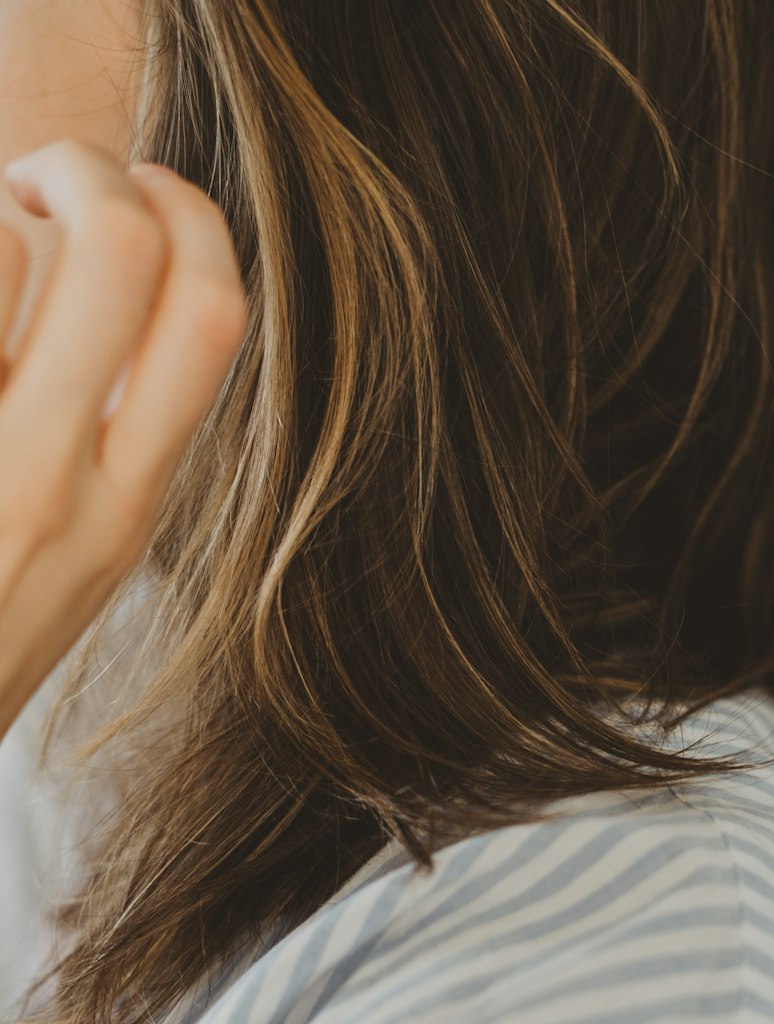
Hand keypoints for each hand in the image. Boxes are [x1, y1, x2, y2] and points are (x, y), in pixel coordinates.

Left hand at [0, 138, 248, 741]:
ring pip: (2, 244)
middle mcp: (60, 482)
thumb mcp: (85, 564)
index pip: (213, 316)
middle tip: (42, 185)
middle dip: (87, 168)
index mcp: (131, 507)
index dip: (194, 217)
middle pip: (124, 248)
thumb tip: (128, 307)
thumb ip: (118, 452)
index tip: (153, 197)